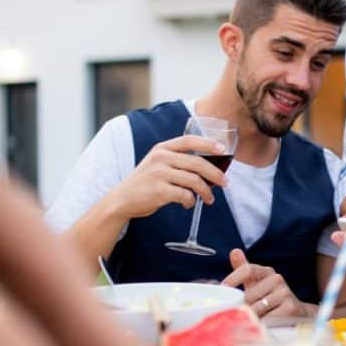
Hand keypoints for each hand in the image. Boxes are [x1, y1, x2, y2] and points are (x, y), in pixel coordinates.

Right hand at [104, 135, 227, 219]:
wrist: (121, 200)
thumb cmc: (145, 183)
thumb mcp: (157, 164)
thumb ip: (177, 161)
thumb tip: (209, 169)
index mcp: (162, 149)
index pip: (189, 140)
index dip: (208, 144)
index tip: (222, 150)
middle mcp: (161, 158)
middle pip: (197, 163)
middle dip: (215, 174)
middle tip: (225, 183)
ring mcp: (159, 174)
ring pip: (194, 181)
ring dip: (206, 192)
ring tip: (209, 199)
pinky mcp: (159, 191)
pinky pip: (185, 195)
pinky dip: (191, 202)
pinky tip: (189, 205)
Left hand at [222, 249, 308, 317]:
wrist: (296, 311)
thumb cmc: (270, 298)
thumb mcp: (256, 283)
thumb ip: (243, 268)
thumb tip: (234, 251)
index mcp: (266, 271)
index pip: (248, 269)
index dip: (233, 278)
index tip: (222, 288)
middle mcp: (277, 279)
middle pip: (249, 295)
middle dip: (241, 307)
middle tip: (237, 316)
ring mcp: (284, 292)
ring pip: (256, 309)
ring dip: (251, 318)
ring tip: (251, 322)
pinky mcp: (290, 307)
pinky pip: (267, 319)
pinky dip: (262, 324)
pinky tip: (264, 325)